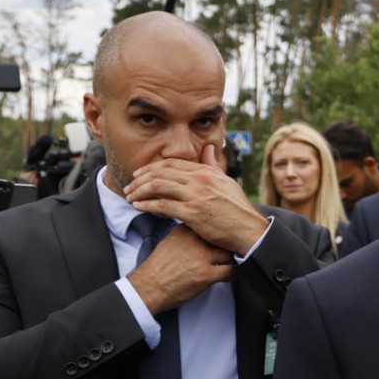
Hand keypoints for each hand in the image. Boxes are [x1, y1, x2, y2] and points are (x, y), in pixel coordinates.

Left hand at [124, 145, 265, 254]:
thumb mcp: (227, 181)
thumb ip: (213, 166)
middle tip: (130, 185)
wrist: (249, 230)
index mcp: (206, 172)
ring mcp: (195, 196)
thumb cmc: (238, 209)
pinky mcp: (192, 214)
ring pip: (158, 187)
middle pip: (161, 173)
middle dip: (140, 179)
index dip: (152, 167)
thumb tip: (209, 148)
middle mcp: (199, 180)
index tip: (140, 173)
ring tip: (129, 196)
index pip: (172, 163)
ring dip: (139, 191)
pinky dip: (147, 205)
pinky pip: (162, 206)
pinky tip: (138, 206)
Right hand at [125, 224, 232, 313]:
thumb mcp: (169, 241)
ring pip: (229, 254)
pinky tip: (228, 276)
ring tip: (229, 264)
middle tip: (231, 252)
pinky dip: (232, 275)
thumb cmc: (158, 268)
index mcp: (185, 230)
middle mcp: (194, 240)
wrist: (148, 287)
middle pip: (222, 239)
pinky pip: (230, 272)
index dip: (218, 235)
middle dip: (227, 246)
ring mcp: (202, 257)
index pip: (211, 226)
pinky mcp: (206, 274)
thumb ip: (185, 234)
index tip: (222, 239)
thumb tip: (198, 232)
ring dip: (230, 260)